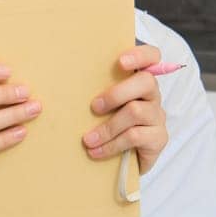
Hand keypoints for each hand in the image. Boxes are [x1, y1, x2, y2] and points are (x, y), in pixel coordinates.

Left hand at [82, 45, 169, 172]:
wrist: (119, 161)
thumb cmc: (104, 124)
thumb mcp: (98, 105)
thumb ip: (91, 90)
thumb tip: (57, 87)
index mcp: (138, 80)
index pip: (152, 57)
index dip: (140, 55)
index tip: (120, 62)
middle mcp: (152, 95)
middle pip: (145, 82)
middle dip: (116, 94)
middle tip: (94, 107)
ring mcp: (157, 116)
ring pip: (136, 111)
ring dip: (108, 127)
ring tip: (88, 140)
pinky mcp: (158, 138)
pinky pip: (135, 136)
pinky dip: (112, 144)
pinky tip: (96, 151)